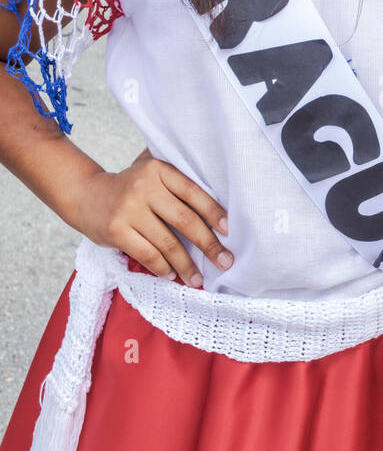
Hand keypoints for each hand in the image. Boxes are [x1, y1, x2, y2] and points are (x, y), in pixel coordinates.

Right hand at [73, 150, 232, 286]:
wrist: (85, 195)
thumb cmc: (130, 187)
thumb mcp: (151, 172)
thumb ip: (178, 179)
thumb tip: (221, 204)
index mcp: (159, 170)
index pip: (193, 192)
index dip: (214, 212)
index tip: (229, 231)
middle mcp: (144, 187)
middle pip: (185, 220)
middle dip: (208, 245)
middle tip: (225, 262)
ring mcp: (128, 209)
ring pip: (167, 243)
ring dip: (186, 265)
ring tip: (197, 279)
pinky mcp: (116, 231)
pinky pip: (147, 254)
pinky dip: (162, 268)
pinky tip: (172, 275)